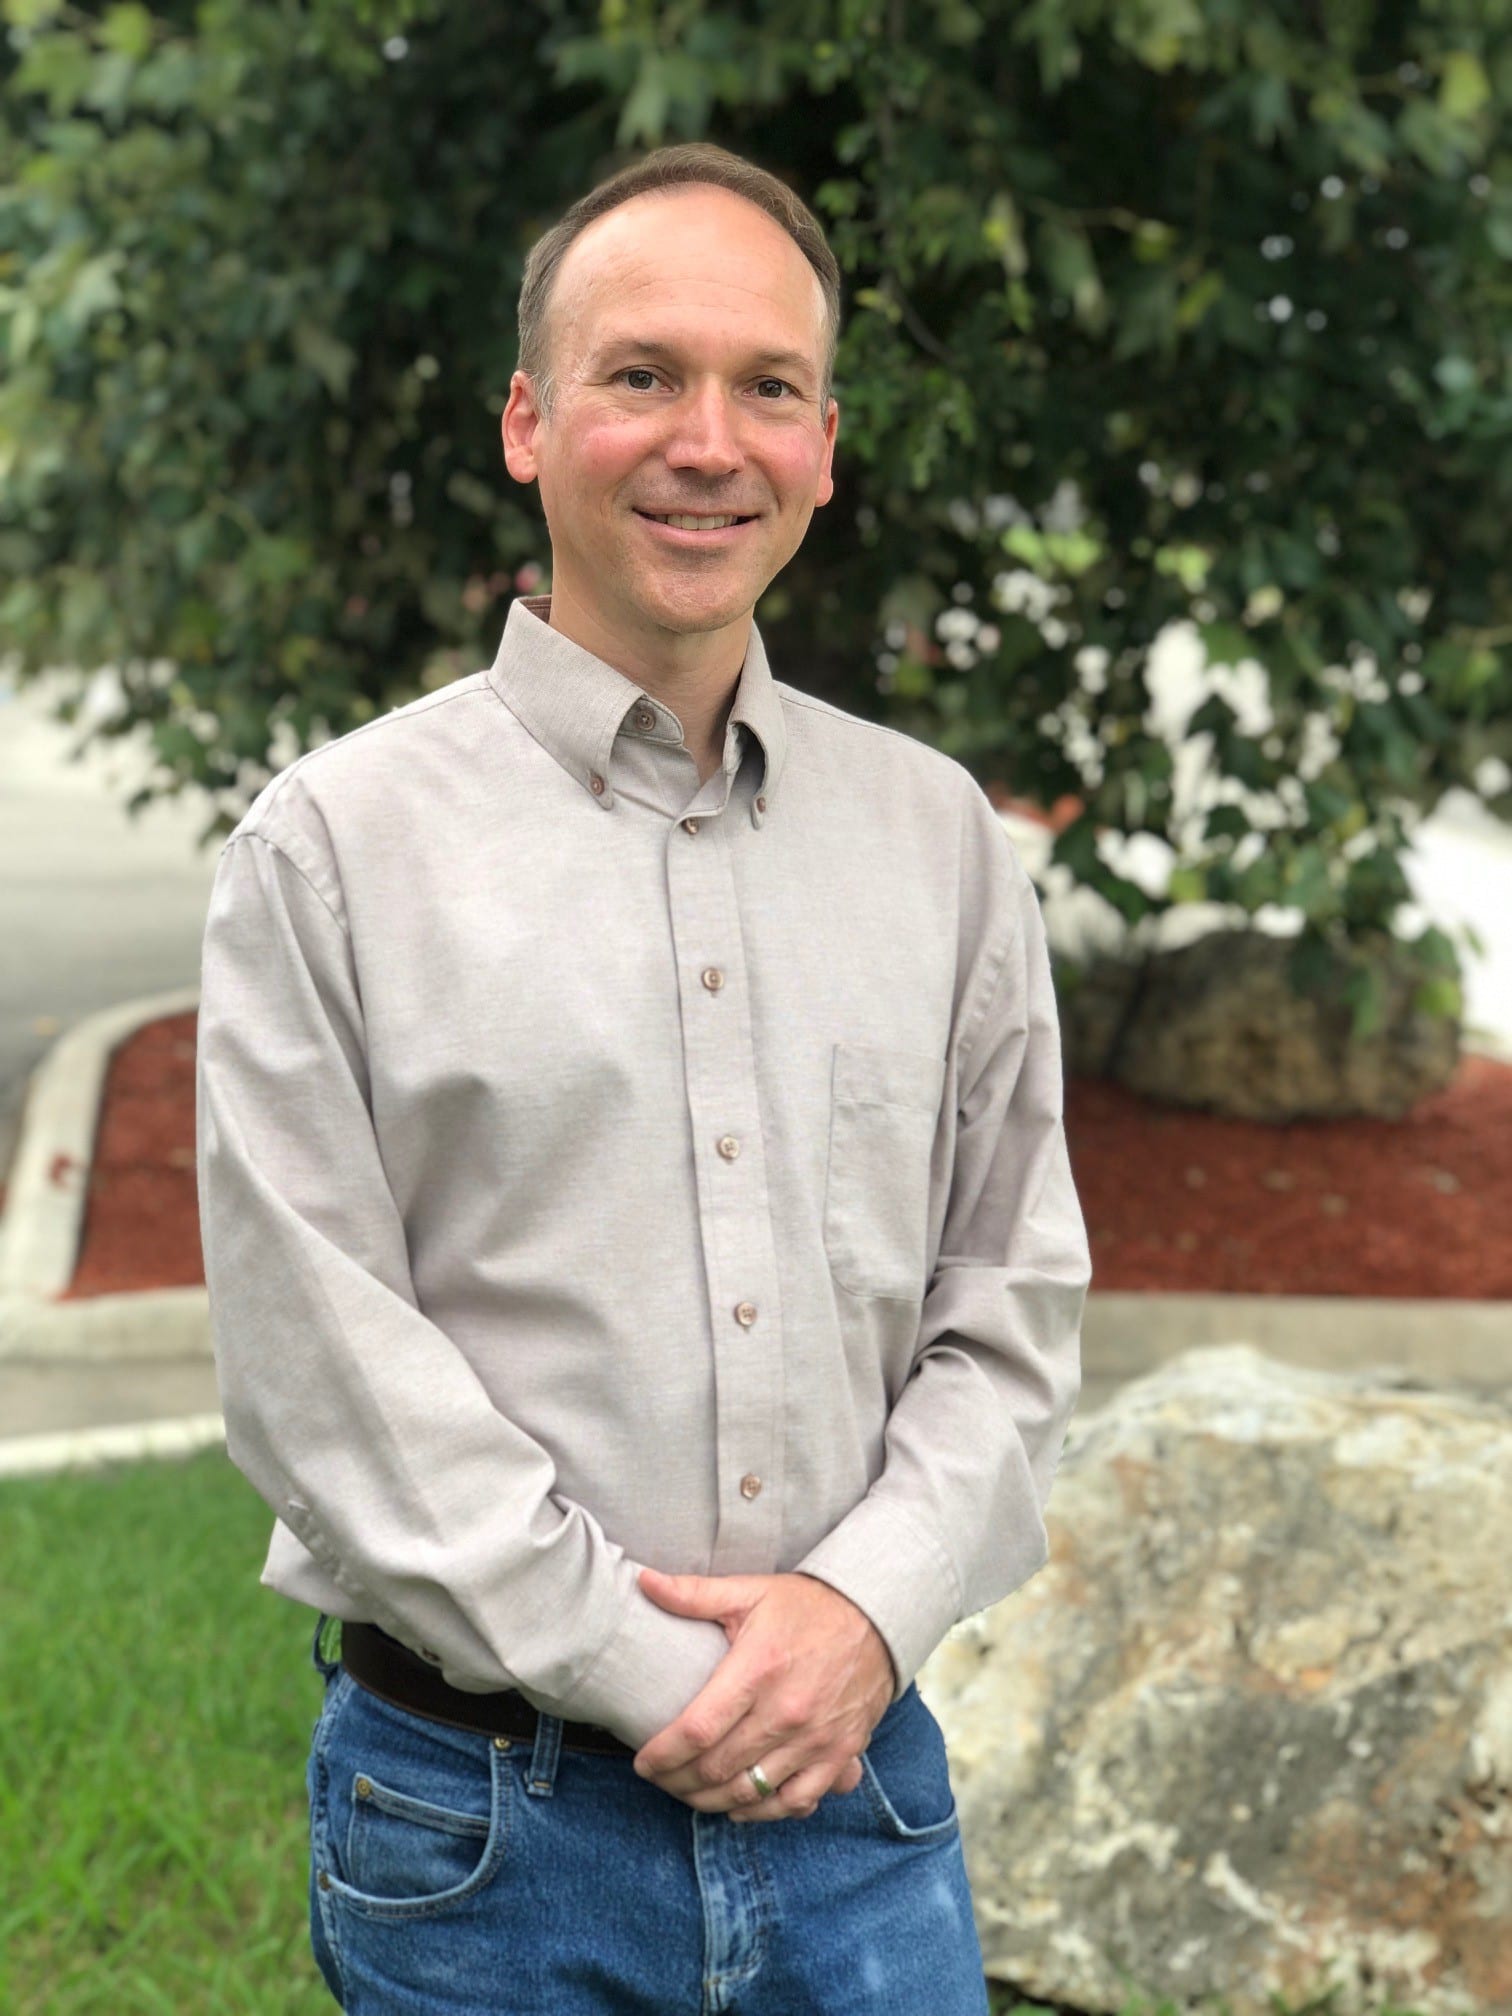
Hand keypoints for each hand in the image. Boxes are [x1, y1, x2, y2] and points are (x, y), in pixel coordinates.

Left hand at [630, 1568, 895, 1822]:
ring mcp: (816, 1738)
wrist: (876, 1615)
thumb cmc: (806, 1605)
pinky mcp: (840, 1754)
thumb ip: (694, 1594)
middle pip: (718, 1768)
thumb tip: (644, 1582)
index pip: (697, 1729)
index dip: (663, 1755)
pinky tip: (740, 1807)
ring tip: (689, 1794)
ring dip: (712, 1802)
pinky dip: (763, 1812)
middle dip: (678, 1782)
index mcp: (758, 1669)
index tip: (642, 1762)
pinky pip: (796, 1802)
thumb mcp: (750, 1591)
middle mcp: (786, 1711)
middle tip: (660, 1778)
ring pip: (751, 1792)